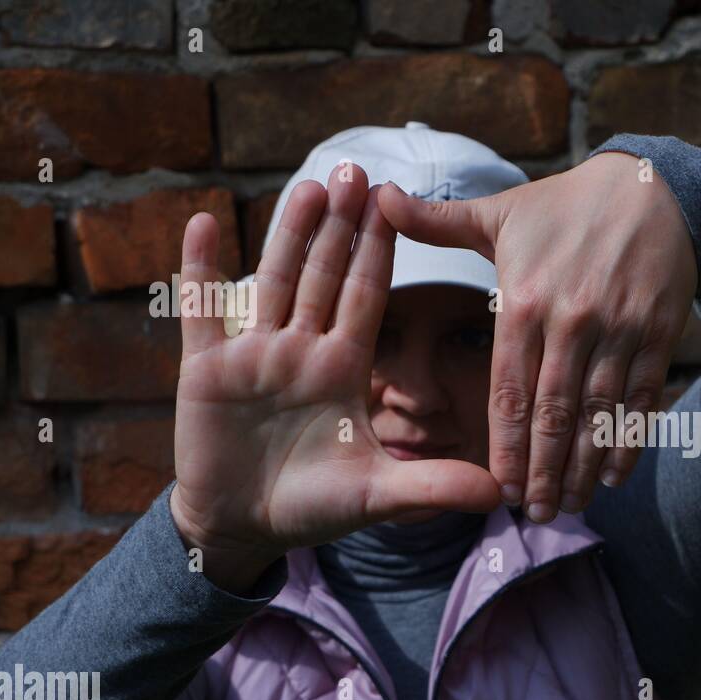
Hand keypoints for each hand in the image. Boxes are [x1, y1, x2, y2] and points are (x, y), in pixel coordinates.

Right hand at [170, 164, 500, 592]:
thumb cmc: (314, 508)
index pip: (367, 298)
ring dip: (287, 235)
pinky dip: (199, 271)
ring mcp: (253, 355)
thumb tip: (501, 494)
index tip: (395, 204)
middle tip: (357, 170)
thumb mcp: (376, 496)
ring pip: (273, 281)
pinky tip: (202, 223)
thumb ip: (434, 487)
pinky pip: (202, 312)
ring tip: (308, 187)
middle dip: (340, 226)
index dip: (379, 252)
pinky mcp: (205, 369)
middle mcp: (301, 351)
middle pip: (324, 277)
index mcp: (343, 368)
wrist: (246, 528)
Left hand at [378, 150, 698, 522]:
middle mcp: (572, 320)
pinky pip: (642, 399)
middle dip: (543, 471)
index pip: (510, 389)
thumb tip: (379, 199)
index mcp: (526, 300)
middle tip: (535, 515)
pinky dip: (627, 440)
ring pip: (598, 413)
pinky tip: (613, 475)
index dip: (506, 446)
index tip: (500, 489)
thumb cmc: (566, 206)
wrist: (653, 189)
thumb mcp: (501, 211)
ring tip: (570, 506)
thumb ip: (439, 222)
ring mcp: (619, 330)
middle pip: (554, 413)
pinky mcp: (658, 333)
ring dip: (583, 467)